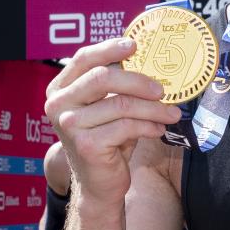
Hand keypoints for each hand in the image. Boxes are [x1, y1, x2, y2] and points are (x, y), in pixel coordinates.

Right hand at [44, 38, 182, 208]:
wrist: (99, 183)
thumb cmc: (107, 140)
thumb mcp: (107, 107)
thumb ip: (116, 85)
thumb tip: (147, 58)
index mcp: (60, 89)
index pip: (84, 59)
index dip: (110, 49)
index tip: (135, 45)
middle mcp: (58, 105)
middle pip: (102, 78)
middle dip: (138, 81)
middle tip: (162, 89)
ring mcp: (70, 125)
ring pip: (120, 104)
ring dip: (153, 108)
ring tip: (171, 113)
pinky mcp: (87, 145)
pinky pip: (127, 127)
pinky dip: (149, 126)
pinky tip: (159, 130)